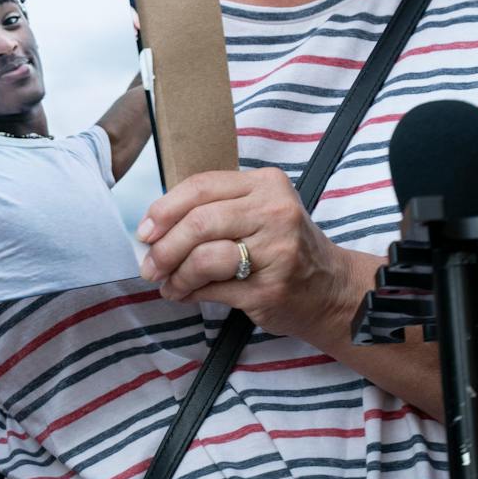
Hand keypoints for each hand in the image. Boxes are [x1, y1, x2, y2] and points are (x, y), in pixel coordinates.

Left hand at [137, 168, 372, 347]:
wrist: (332, 290)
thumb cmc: (285, 246)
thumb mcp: (260, 211)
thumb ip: (217, 208)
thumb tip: (156, 226)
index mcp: (266, 184)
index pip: (202, 187)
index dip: (165, 208)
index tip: (145, 229)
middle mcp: (275, 212)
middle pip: (200, 222)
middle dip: (165, 245)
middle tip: (149, 263)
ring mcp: (276, 252)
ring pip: (205, 257)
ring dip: (176, 274)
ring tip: (167, 283)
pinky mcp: (271, 289)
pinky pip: (217, 289)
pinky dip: (191, 292)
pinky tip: (183, 294)